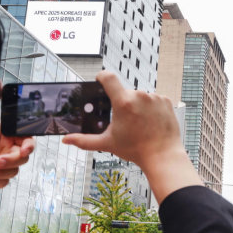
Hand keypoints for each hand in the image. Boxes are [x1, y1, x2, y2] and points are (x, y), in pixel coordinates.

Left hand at [0, 136, 34, 188]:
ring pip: (13, 171)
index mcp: (13, 137)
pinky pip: (3, 182)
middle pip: (22, 159)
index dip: (28, 146)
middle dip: (11, 161)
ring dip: (3, 173)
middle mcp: (12, 150)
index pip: (29, 141)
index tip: (23, 150)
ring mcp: (6, 164)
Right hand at [62, 71, 182, 168]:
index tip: (100, 82)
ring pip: (140, 97)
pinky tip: (151, 122)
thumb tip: (66, 140)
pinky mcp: (166, 101)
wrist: (162, 156)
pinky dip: (152, 109)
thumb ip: (84, 140)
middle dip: (122, 103)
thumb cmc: (135, 149)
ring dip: (138, 106)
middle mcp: (140, 95)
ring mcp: (155, 97)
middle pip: (125, 93)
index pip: (108, 77)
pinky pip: (154, 100)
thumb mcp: (107, 143)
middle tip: (125, 121)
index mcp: (123, 102)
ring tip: (140, 124)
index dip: (102, 77)